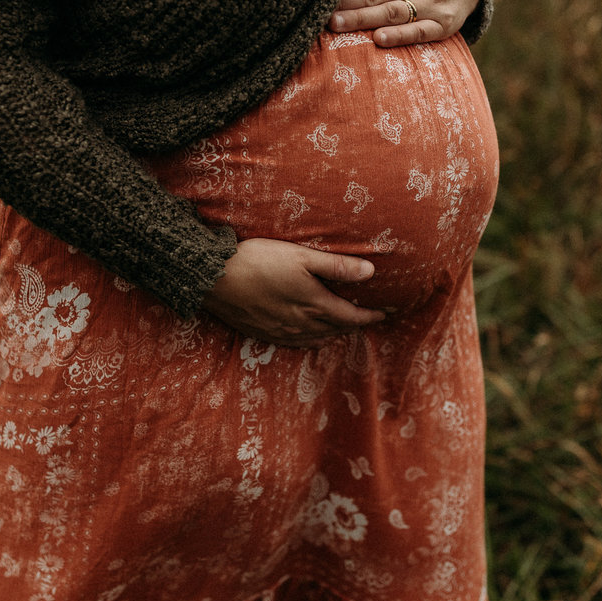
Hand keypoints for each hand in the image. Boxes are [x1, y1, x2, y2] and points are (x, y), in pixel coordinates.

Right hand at [202, 238, 385, 346]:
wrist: (214, 279)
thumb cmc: (259, 261)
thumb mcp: (302, 257)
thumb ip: (337, 266)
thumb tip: (370, 272)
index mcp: (315, 306)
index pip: (353, 317)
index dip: (372, 316)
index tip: (387, 313)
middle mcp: (302, 325)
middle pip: (337, 330)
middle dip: (356, 325)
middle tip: (370, 318)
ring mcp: (282, 332)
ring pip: (318, 339)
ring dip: (335, 333)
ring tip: (345, 327)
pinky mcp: (265, 333)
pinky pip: (298, 344)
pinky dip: (313, 340)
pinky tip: (312, 336)